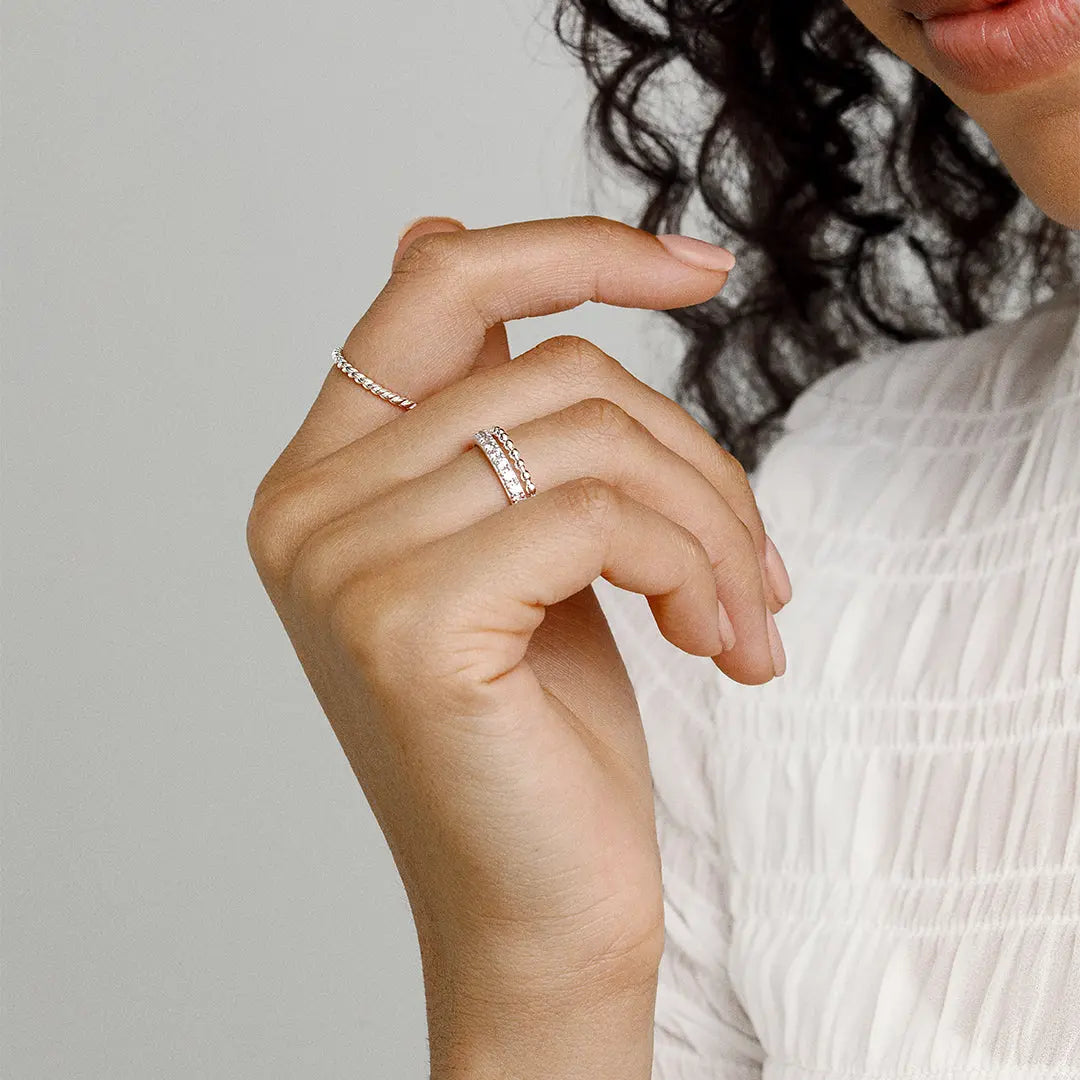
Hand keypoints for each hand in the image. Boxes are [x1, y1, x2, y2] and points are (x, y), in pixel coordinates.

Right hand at [246, 215, 790, 1072]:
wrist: (541, 911)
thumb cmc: (543, 733)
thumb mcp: (523, 544)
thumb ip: (481, 407)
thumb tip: (431, 229)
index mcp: (327, 477)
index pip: (439, 292)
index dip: (571, 252)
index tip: (699, 264)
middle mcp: (308, 507)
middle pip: (551, 375)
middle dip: (690, 456)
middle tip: (752, 560)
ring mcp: (342, 563)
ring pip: (584, 439)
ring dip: (705, 520)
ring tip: (741, 611)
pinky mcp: (406, 623)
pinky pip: (591, 516)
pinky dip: (687, 567)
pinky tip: (717, 645)